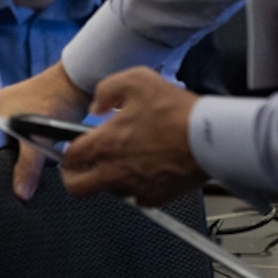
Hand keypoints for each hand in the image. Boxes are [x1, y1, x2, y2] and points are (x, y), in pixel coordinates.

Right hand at [0, 63, 90, 200]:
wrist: (75, 84)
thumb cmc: (53, 99)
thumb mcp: (38, 137)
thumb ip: (28, 166)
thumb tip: (21, 193)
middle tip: (5, 183)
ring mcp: (6, 116)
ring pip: (0, 147)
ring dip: (10, 160)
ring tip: (18, 175)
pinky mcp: (21, 120)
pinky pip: (13, 143)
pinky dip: (20, 154)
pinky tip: (29, 164)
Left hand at [58, 67, 204, 206]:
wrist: (211, 138)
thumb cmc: (176, 111)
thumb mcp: (136, 80)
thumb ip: (107, 90)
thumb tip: (96, 106)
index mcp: (106, 143)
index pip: (70, 158)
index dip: (67, 154)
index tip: (72, 150)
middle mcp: (116, 170)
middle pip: (78, 188)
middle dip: (74, 179)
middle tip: (82, 169)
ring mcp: (135, 187)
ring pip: (109, 191)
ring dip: (109, 179)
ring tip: (124, 160)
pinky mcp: (156, 197)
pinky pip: (136, 197)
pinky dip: (136, 186)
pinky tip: (146, 168)